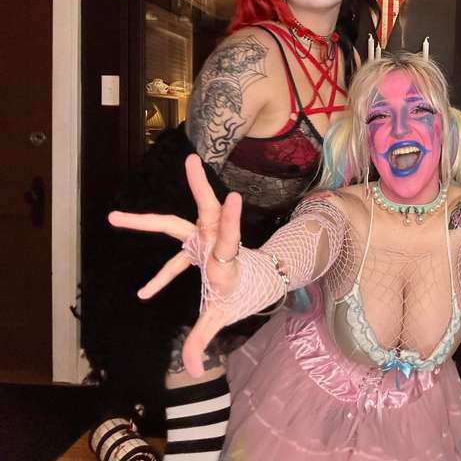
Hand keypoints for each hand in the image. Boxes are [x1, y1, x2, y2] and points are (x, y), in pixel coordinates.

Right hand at [108, 154, 242, 376]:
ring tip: (137, 199)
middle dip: (198, 187)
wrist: (251, 285)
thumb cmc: (239, 296)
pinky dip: (159, 275)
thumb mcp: (222, 316)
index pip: (229, 239)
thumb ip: (203, 340)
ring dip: (168, 206)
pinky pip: (172, 257)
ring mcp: (203, 242)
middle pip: (205, 212)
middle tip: (191, 160)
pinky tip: (144, 294)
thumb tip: (193, 372)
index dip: (230, 221)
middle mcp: (214, 244)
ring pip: (186, 218)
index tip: (234, 197)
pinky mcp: (194, 247)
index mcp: (226, 260)